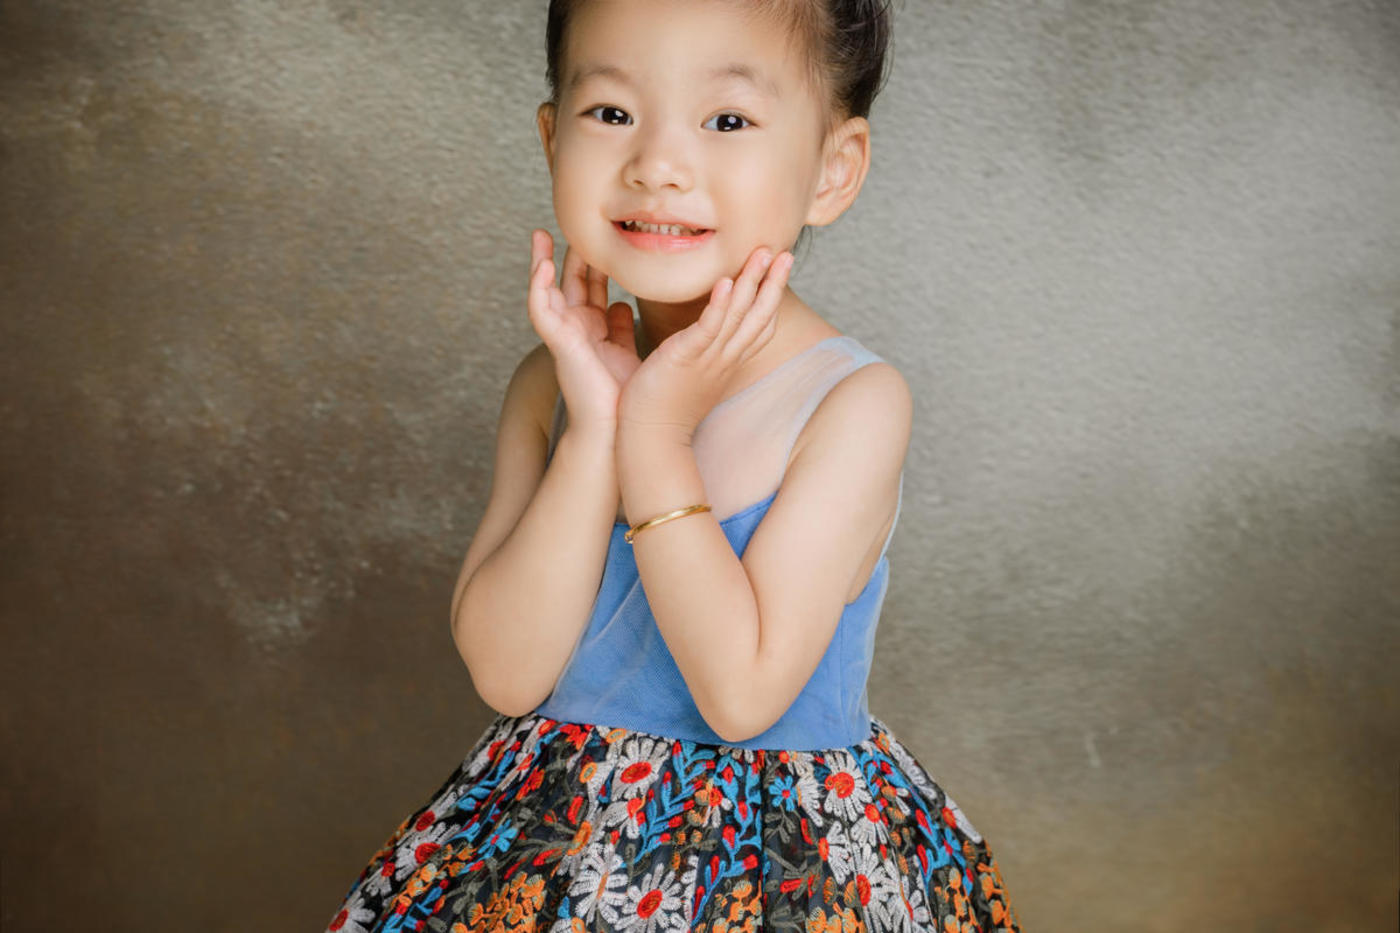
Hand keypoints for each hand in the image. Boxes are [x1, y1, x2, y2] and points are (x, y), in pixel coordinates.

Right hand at [526, 229, 640, 430]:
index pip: (591, 286)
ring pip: (548, 291)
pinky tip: (542, 266)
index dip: (593, 261)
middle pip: (570, 282)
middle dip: (569, 253)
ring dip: (542, 263)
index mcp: (594, 329)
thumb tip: (621, 304)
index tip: (601, 234)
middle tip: (570, 222)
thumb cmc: (623, 396)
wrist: (618, 427)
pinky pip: (541, 311)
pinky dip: (539, 288)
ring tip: (540, 235)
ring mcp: (565, 335)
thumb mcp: (626, 351)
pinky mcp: (558, 344)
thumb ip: (621, 327)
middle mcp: (576, 329)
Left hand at [617, 245, 792, 441]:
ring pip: (738, 316)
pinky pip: (708, 329)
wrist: (651, 439)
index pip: (758, 327)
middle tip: (785, 252)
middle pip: (758, 317)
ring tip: (763, 253)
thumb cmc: (663, 407)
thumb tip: (695, 341)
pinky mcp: (685, 358)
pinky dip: (719, 305)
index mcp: (726, 362)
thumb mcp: (690, 375)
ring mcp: (708, 359)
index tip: (779, 270)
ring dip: (752, 282)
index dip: (771, 298)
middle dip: (774, 283)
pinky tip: (726, 282)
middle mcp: (724, 359)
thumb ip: (697, 352)